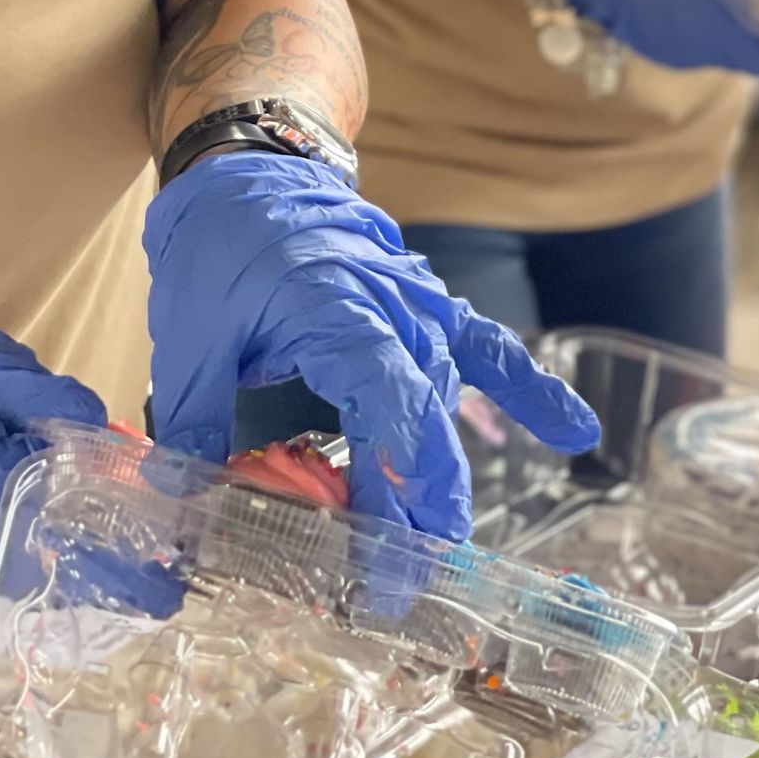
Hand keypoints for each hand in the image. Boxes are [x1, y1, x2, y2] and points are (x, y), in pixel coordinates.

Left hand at [144, 153, 598, 540]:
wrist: (251, 168)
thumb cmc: (219, 248)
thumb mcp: (190, 337)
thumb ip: (199, 424)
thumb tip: (184, 513)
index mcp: (338, 313)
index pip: (385, 417)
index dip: (390, 496)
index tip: (378, 568)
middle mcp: (394, 312)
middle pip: (425, 424)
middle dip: (419, 512)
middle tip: (398, 589)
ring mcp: (420, 306)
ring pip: (448, 403)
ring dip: (443, 479)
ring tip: (439, 551)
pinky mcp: (428, 306)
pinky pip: (488, 350)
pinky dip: (531, 390)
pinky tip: (575, 433)